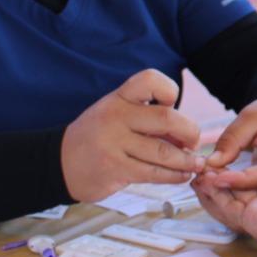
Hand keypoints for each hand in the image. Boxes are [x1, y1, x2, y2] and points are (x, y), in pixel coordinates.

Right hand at [61, 69, 204, 202]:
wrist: (61, 162)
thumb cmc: (99, 135)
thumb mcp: (117, 115)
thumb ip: (148, 119)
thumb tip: (188, 136)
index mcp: (119, 98)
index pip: (150, 80)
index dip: (169, 90)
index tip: (172, 104)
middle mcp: (116, 116)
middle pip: (167, 118)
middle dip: (190, 132)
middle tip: (193, 142)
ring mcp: (114, 144)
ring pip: (163, 152)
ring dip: (186, 160)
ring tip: (195, 163)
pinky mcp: (115, 169)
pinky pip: (153, 173)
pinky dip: (174, 176)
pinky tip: (182, 175)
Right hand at [194, 151, 256, 256]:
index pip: (251, 198)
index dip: (236, 185)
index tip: (226, 171)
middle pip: (233, 204)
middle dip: (215, 190)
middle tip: (201, 174)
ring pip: (226, 207)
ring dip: (211, 192)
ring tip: (198, 176)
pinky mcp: (254, 221)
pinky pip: (227, 208)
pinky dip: (215, 195)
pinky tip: (206, 182)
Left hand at [201, 89, 256, 190]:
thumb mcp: (253, 116)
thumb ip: (232, 139)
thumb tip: (212, 164)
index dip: (240, 180)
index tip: (213, 178)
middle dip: (228, 190)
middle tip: (199, 178)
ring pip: (256, 202)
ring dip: (228, 195)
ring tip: (202, 181)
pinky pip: (255, 200)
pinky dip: (233, 196)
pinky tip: (214, 184)